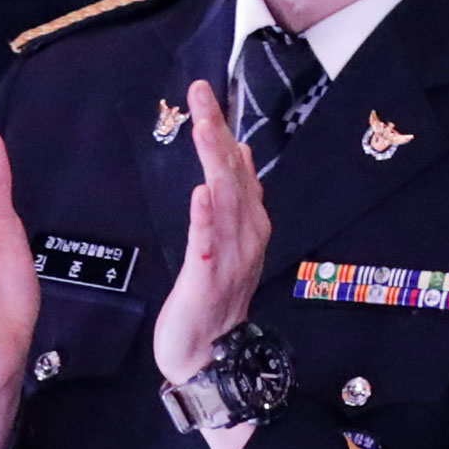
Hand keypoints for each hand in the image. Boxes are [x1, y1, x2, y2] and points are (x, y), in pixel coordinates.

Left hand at [154, 79, 269, 390]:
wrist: (209, 357)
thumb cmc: (214, 299)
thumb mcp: (227, 239)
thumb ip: (236, 196)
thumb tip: (241, 152)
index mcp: (248, 223)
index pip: (237, 165)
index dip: (223, 127)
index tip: (207, 91)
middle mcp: (245, 235)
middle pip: (233, 174)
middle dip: (218, 131)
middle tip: (203, 94)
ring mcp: (230, 257)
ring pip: (224, 201)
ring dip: (215, 163)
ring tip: (205, 128)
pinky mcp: (208, 280)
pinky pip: (208, 245)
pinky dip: (205, 218)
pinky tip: (200, 193)